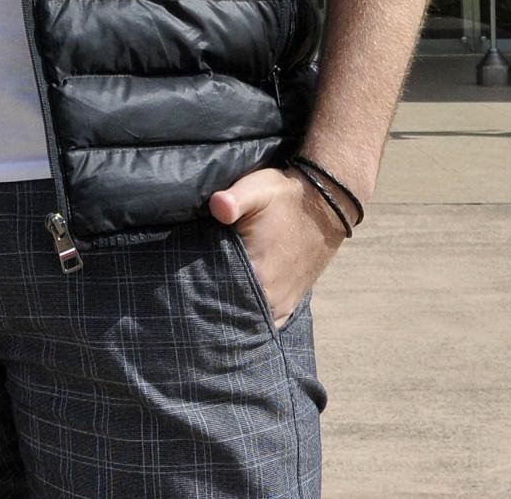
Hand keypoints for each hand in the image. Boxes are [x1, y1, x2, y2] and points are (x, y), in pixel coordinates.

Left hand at [206, 167, 346, 328]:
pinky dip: (251, 317)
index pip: (213, 296)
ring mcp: (282, 304)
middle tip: (192, 288)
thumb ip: (233, 199)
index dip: (196, 288)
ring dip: (231, 310)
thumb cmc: (286, 196)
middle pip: (228, 312)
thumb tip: (216, 205)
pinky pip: (265, 321)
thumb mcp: (257, 189)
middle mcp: (271, 298)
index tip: (184, 278)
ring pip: (246, 319)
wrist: (326, 203)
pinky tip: (237, 305)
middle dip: (210, 302)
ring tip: (214, 293)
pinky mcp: (290, 303)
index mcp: (257, 275)